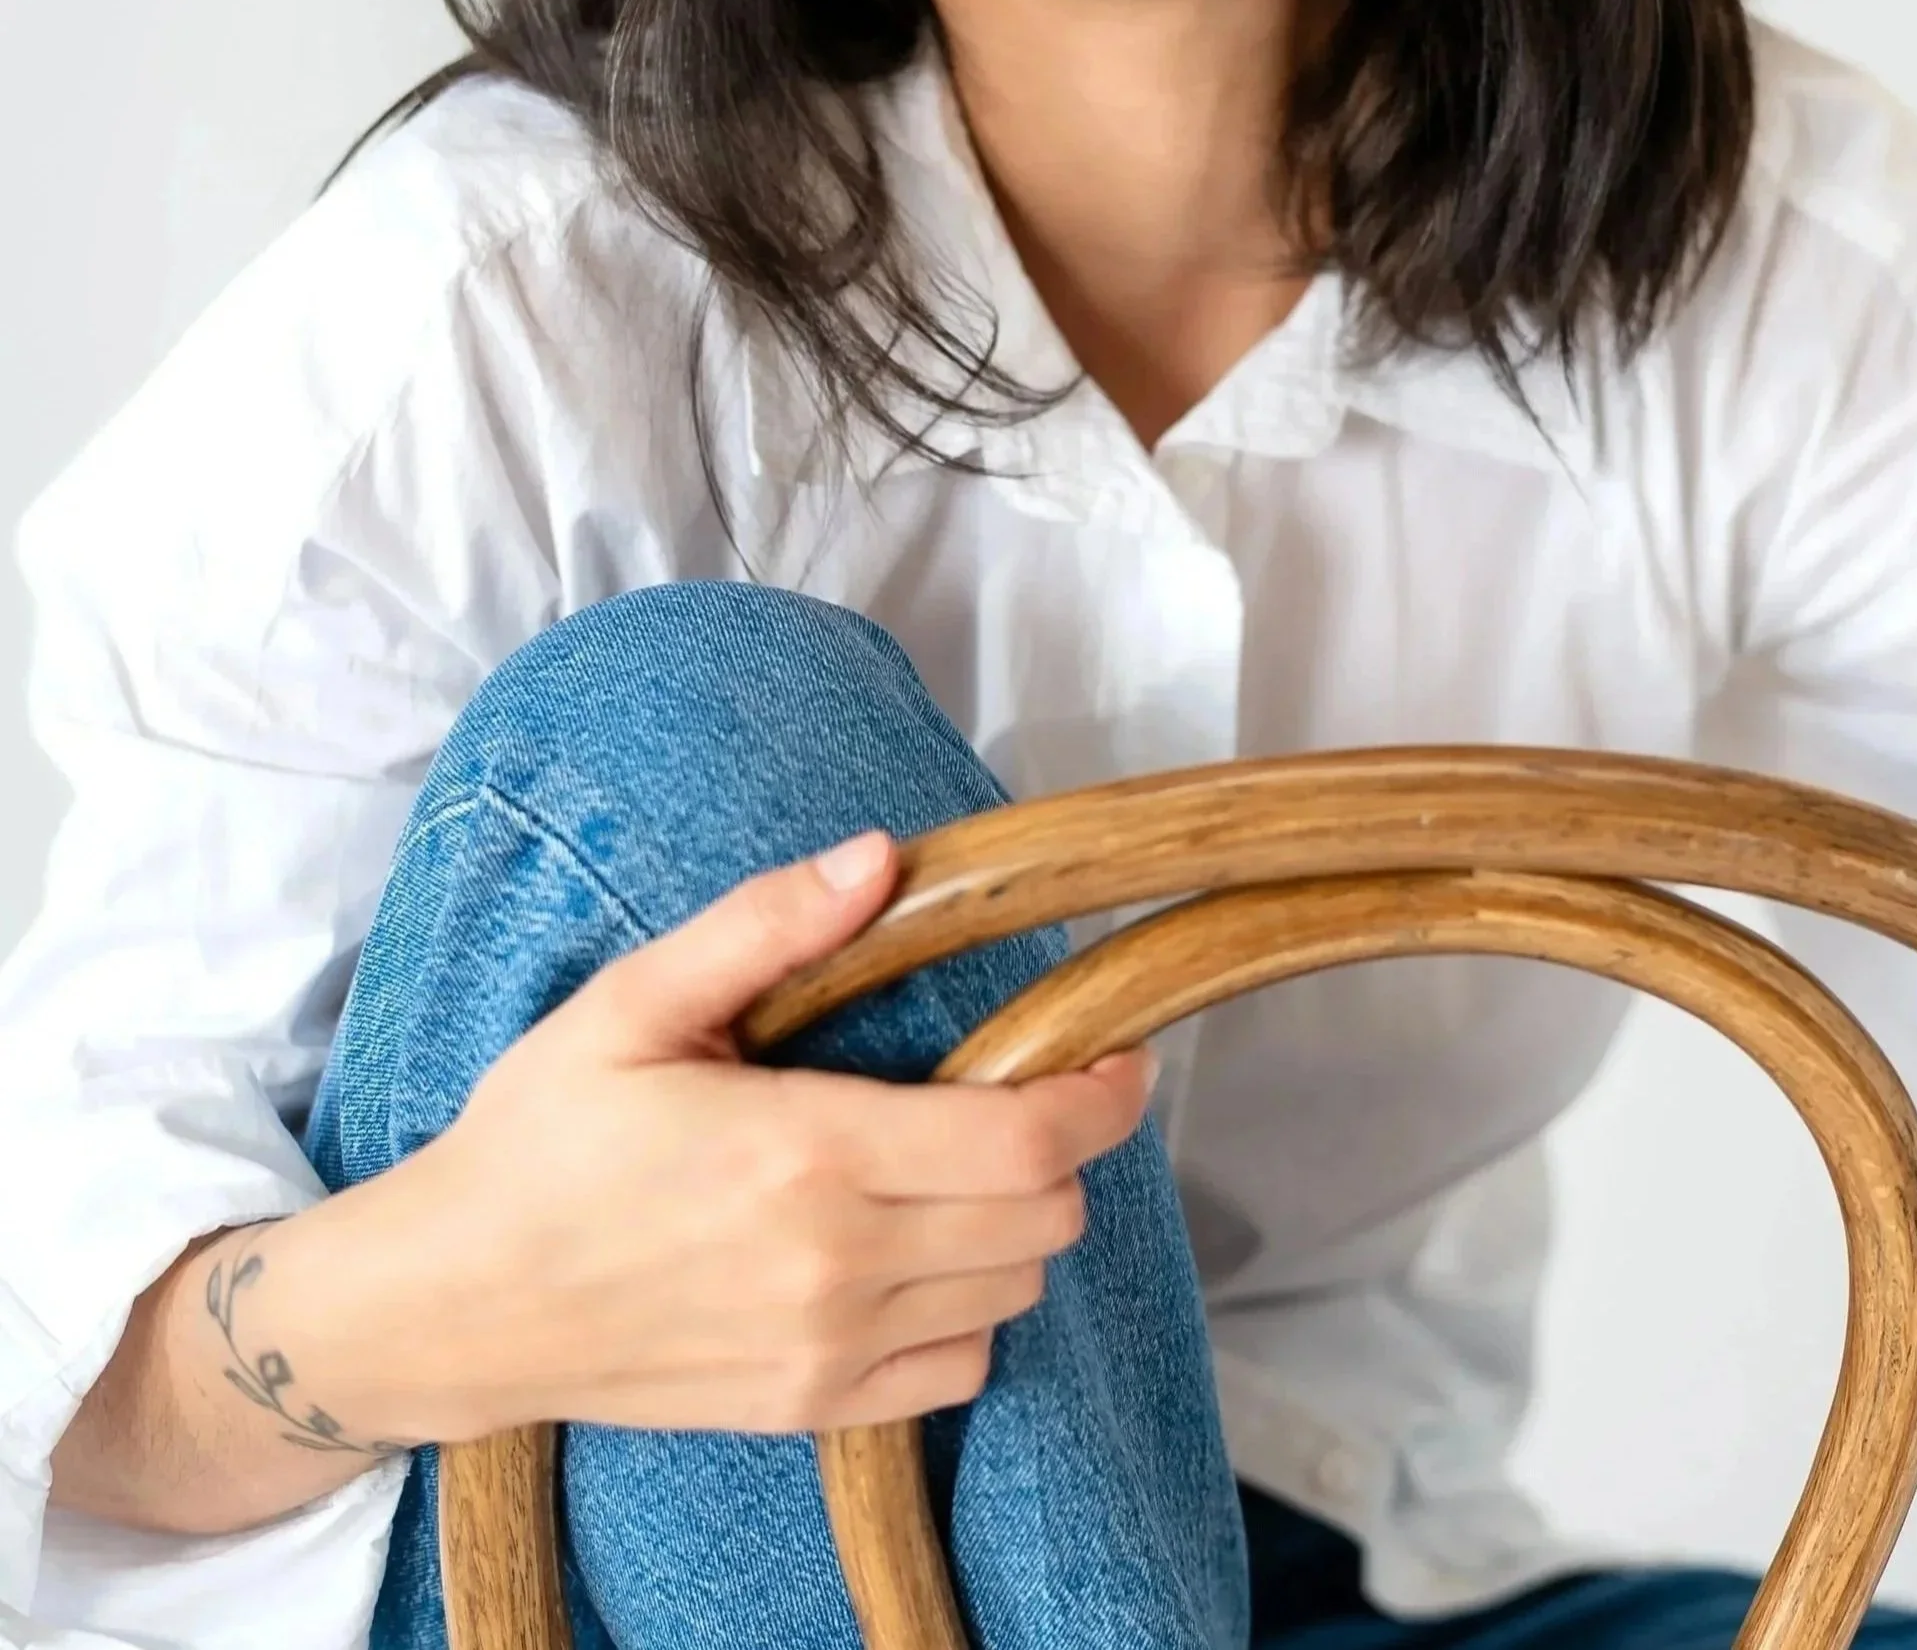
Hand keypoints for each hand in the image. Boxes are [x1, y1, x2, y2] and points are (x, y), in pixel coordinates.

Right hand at [383, 829, 1156, 1440]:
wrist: (451, 1302)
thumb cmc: (537, 1140)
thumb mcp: (633, 1002)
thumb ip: (767, 927)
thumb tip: (881, 858)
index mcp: (806, 1152)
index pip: (1025, 1142)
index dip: (1101, 1097)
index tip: (1118, 1055)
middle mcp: (835, 1264)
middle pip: (1041, 1220)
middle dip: (1062, 1148)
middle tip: (1023, 1089)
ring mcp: (826, 1348)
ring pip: (1012, 1291)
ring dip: (1017, 1224)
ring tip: (958, 1163)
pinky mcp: (808, 1405)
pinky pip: (957, 1368)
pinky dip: (971, 1309)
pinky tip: (916, 1250)